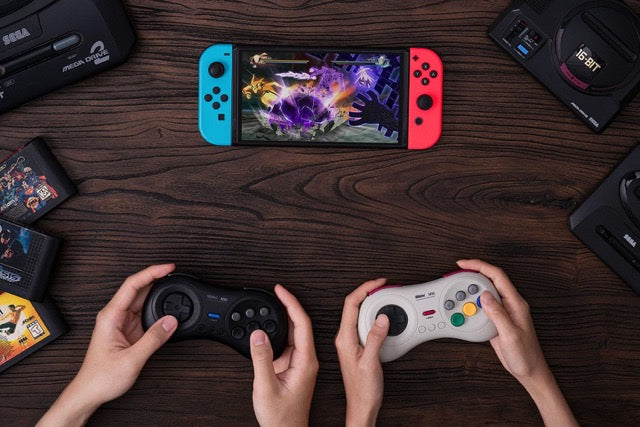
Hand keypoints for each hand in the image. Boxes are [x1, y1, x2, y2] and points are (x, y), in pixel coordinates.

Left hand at [38, 264, 178, 426]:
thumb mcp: (131, 359)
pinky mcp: (128, 330)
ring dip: (156, 291)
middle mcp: (115, 316)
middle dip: (156, 277)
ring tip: (172, 284)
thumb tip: (171, 321)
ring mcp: (121, 322)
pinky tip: (165, 304)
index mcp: (110, 316)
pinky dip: (156, 305)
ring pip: (141, 299)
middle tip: (174, 272)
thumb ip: (153, 339)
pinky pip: (144, 311)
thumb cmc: (101, 377)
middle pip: (138, 288)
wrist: (90, 392)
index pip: (132, 284)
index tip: (167, 267)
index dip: (151, 272)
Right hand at [250, 285, 318, 426]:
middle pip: (299, 324)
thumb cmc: (281, 417)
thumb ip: (261, 359)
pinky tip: (269, 324)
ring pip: (292, 332)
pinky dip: (278, 330)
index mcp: (305, 361)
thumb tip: (258, 334)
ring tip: (273, 302)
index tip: (281, 290)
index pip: (301, 323)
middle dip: (287, 305)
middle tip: (276, 291)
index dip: (291, 303)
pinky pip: (286, 342)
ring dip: (283, 317)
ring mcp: (299, 363)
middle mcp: (305, 359)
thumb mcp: (266, 387)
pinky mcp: (292, 367)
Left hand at [335, 278, 389, 426]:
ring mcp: (350, 342)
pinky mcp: (357, 347)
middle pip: (354, 305)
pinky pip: (363, 324)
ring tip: (384, 296)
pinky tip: (382, 317)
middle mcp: (344, 338)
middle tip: (383, 285)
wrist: (361, 407)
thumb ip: (375, 338)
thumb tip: (382, 318)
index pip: (351, 303)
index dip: (364, 288)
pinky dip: (373, 316)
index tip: (377, 282)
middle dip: (368, 291)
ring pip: (359, 314)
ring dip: (371, 303)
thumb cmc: (362, 390)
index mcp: (344, 338)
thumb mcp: (371, 362)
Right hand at [457, 259, 577, 426]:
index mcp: (516, 303)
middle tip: (455, 276)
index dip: (480, 266)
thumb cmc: (526, 355)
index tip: (464, 263)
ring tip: (457, 293)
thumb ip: (498, 314)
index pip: (497, 276)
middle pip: (489, 281)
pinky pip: (482, 306)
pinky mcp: (496, 320)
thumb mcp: (511, 334)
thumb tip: (485, 295)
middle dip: (471, 275)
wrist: (529, 371)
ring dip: (469, 291)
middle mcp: (509, 304)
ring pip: (483, 293)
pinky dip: (471, 304)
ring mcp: (503, 312)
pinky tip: (464, 309)